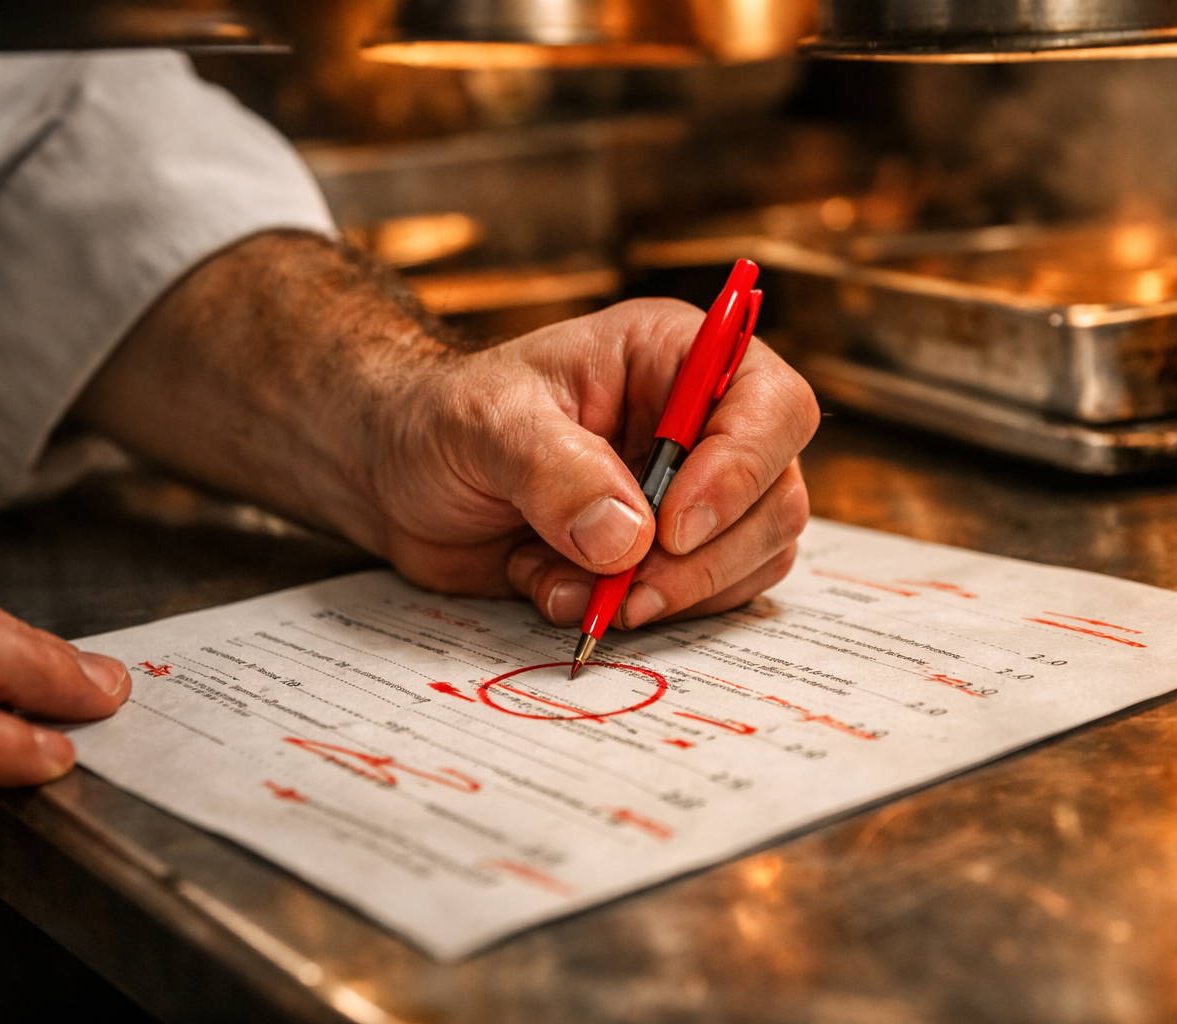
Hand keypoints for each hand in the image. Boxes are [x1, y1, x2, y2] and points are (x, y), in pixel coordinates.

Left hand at [74, 233, 818, 626]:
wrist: (402, 479)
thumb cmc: (442, 422)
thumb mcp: (484, 426)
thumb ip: (555, 470)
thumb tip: (629, 539)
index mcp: (673, 357)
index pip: (769, 403)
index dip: (741, 469)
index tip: (672, 526)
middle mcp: (702, 423)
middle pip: (775, 497)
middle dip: (701, 559)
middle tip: (622, 588)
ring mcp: (695, 494)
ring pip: (752, 559)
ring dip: (666, 593)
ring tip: (565, 584)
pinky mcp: (671, 556)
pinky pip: (705, 600)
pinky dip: (640, 613)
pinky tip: (561, 591)